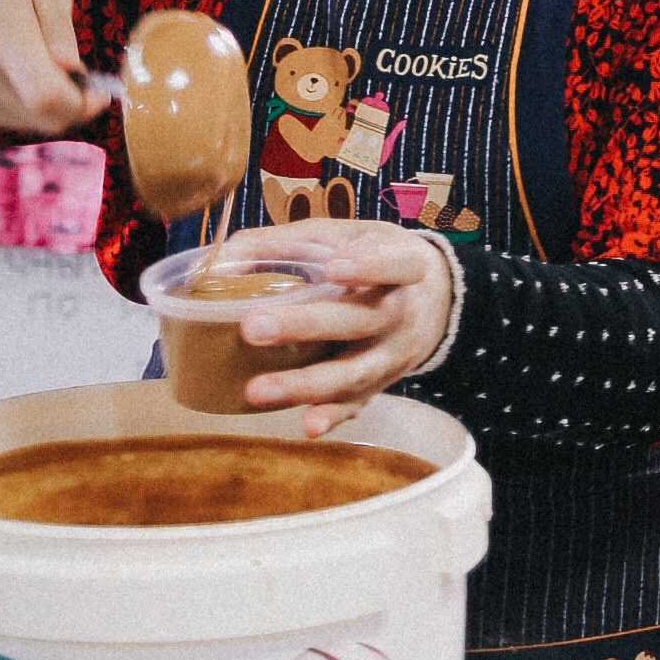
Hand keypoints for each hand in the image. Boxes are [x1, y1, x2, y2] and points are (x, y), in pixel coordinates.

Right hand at [0, 0, 101, 134]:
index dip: (82, 102)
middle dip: (75, 104)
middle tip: (82, 78)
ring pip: (32, 122)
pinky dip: (30, 104)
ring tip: (47, 65)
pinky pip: (14, 119)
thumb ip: (59, 24)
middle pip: (43, 114)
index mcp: (0, 28)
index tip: (101, 91)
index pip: (45, 93)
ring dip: (52, 104)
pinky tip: (24, 73)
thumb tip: (70, 66)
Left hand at [219, 220, 455, 432]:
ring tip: (257, 389)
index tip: (334, 266)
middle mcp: (401, 312)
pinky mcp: (381, 384)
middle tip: (252, 327)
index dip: (367, 265)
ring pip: (353, 372)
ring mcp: (392, 354)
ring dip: (304, 383)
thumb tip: (223, 260)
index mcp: (402, 264)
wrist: (436, 300)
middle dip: (305, 326)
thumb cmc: (375, 257)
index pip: (393, 263)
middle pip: (358, 321)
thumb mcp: (347, 235)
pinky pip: (357, 404)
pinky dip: (333, 416)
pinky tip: (306, 425)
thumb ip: (289, 241)